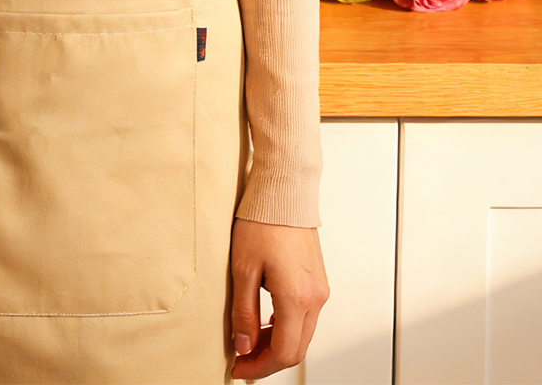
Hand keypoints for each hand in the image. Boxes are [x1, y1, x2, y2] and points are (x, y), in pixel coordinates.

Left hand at [229, 217, 329, 379]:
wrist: (284, 191)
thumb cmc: (262, 221)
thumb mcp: (243, 268)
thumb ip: (244, 312)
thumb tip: (244, 346)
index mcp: (297, 298)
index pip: (284, 353)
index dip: (259, 367)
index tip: (238, 367)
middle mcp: (316, 298)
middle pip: (296, 348)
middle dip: (268, 359)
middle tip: (240, 359)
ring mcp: (320, 289)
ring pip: (302, 333)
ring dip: (277, 343)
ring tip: (248, 339)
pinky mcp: (318, 280)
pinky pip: (305, 315)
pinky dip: (285, 326)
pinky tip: (265, 321)